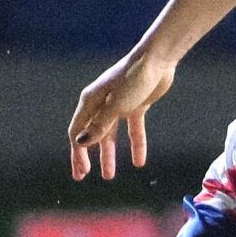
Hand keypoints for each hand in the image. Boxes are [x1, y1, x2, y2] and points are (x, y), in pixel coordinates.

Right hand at [68, 52, 174, 179]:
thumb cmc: (133, 79)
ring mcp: (119, 105)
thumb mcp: (115, 106)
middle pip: (92, 134)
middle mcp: (101, 104)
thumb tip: (81, 143)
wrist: (157, 60)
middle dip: (87, 156)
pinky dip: (135, 144)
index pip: (78, 131)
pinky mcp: (136, 105)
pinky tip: (139, 162)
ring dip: (109, 154)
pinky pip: (133, 129)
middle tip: (84, 176)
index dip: (78, 153)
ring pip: (111, 134)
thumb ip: (100, 126)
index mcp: (90, 102)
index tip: (82, 172)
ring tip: (109, 175)